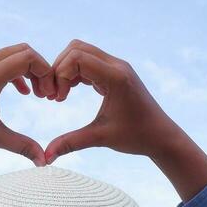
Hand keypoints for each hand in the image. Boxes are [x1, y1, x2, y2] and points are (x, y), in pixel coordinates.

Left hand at [0, 43, 54, 193]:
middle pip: (21, 51)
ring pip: (10, 54)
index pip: (26, 58)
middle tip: (46, 93)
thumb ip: (22, 146)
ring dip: (27, 70)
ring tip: (36, 94)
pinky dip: (14, 71)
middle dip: (39, 69)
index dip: (45, 71)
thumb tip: (45, 161)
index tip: (49, 94)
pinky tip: (20, 92)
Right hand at [42, 39, 179, 161]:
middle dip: (59, 69)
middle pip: (76, 48)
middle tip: (54, 95)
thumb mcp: (101, 139)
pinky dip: (75, 73)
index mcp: (116, 77)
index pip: (77, 58)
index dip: (60, 75)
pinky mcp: (115, 72)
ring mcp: (117, 67)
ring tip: (60, 95)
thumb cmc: (136, 137)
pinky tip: (69, 92)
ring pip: (81, 52)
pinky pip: (89, 61)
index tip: (58, 99)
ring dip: (65, 70)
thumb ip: (71, 143)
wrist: (161, 136)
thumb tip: (46, 157)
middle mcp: (117, 66)